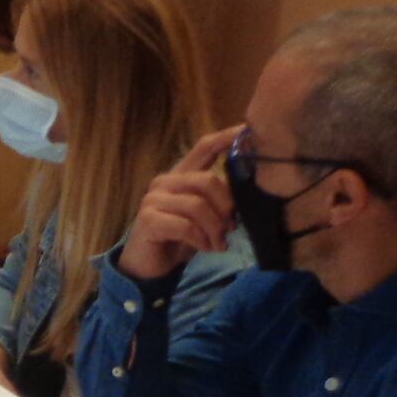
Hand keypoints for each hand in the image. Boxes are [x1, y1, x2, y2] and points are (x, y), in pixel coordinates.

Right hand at [121, 128, 237, 280]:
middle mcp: (165, 181)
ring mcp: (154, 200)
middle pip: (207, 180)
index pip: (204, 147)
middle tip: (231, 228)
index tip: (248, 130)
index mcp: (181, 175)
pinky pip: (186, 226)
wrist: (149, 266)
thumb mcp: (205, 216)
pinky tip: (205, 248)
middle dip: (226, 206)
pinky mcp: (148, 220)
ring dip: (215, 229)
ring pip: (198, 205)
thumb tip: (248, 194)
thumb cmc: (179, 238)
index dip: (227, 138)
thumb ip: (219, 200)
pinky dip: (201, 240)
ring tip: (218, 244)